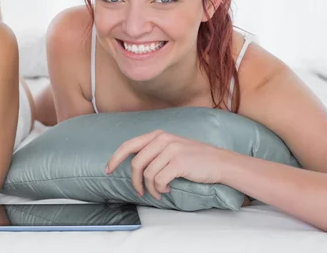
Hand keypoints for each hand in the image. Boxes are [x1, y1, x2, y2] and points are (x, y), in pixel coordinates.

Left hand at [105, 130, 228, 199]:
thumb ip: (153, 151)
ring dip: (150, 188)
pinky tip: (167, 190)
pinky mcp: (178, 162)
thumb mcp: (171, 147)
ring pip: (147, 174)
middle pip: (136, 163)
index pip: (129, 145)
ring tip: (159, 192)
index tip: (107, 170)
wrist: (219, 162)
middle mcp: (162, 139)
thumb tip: (132, 165)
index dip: (115, 158)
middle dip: (135, 181)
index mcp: (157, 135)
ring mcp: (171, 150)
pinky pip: (159, 181)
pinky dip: (160, 189)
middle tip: (139, 192)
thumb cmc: (193, 158)